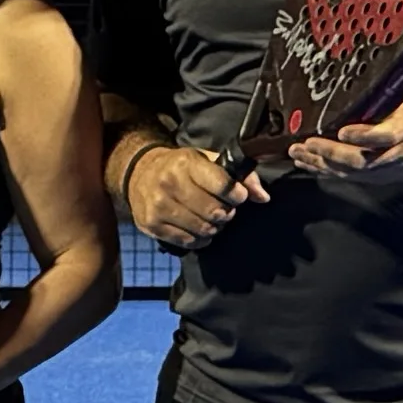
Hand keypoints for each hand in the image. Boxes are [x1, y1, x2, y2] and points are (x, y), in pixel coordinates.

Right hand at [127, 141, 269, 248]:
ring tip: (209, 218)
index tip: (237, 196)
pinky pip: (188, 241)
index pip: (223, 185)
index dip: (237, 195)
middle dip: (226, 213)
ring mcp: (158, 206)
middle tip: (223, 209)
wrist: (139, 173)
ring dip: (213, 227)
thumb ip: (241, 176)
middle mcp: (169, 183)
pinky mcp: (151, 224)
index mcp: (186, 163)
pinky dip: (199, 238)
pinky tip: (197, 228)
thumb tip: (263, 197)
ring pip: (203, 229)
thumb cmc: (181, 167)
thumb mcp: (209, 160)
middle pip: (215, 211)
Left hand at [288, 79, 402, 180]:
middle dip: (329, 154)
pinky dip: (329, 172)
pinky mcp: (384, 175)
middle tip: (304, 144)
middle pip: (361, 160)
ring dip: (323, 165)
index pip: (385, 135)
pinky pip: (353, 177)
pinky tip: (311, 165)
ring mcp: (390, 167)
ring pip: (353, 172)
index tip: (342, 131)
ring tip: (298, 154)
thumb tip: (368, 57)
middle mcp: (398, 151)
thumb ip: (393, 80)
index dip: (363, 136)